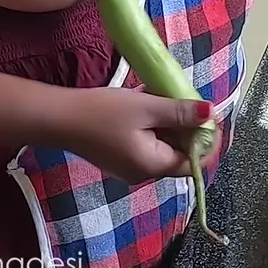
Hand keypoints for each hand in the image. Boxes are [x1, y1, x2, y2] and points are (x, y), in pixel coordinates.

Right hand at [59, 87, 221, 183]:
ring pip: (163, 145)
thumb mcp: (146, 108)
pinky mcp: (119, 155)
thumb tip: (211, 113)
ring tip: (167, 95)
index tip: (209, 114)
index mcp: (154, 166)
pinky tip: (148, 101)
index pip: (195, 162)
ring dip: (170, 122)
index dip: (207, 140)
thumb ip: (180, 112)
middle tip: (186, 98)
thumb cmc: (101, 113)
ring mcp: (130, 165)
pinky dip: (153, 124)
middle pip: (179, 153)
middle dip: (188, 127)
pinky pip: (146, 142)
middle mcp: (144, 172)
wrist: (57, 118)